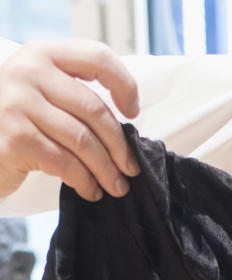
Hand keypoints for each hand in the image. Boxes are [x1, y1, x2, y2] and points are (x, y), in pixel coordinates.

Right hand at [0, 39, 139, 201]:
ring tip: (116, 186)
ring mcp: (19, 104)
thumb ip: (72, 93)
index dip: (124, 85)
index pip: (97, 57)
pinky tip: (90, 191)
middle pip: (94, 109)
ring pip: (83, 141)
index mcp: (43, 54)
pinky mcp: (17, 139)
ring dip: (106, 170)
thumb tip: (126, 123)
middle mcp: (29, 72)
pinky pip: (66, 164)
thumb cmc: (17, 122)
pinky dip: (85, 182)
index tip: (133, 113)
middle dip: (119, 145)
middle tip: (130, 169)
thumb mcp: (41, 93)